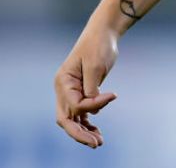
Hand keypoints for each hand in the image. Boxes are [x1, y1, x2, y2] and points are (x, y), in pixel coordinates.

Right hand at [54, 26, 119, 147]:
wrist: (103, 33)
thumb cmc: (98, 46)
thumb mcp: (96, 66)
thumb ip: (91, 89)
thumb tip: (92, 111)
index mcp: (63, 81)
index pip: (75, 104)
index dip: (93, 105)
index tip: (112, 95)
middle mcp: (63, 89)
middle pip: (66, 119)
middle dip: (79, 133)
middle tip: (96, 143)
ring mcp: (70, 92)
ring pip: (73, 119)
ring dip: (84, 131)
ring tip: (99, 142)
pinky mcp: (81, 93)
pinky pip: (80, 113)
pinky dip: (87, 123)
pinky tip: (97, 132)